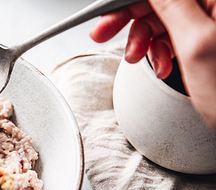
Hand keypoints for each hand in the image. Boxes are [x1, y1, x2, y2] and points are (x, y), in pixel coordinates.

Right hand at [90, 0, 215, 128]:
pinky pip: (174, 36)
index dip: (129, 1)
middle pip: (161, 1)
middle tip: (103, 33)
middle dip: (131, 18)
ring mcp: (214, 24)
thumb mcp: (197, 45)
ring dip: (144, 39)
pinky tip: (160, 65)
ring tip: (137, 59)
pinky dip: (159, 51)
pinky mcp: (209, 42)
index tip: (105, 14)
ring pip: (164, 18)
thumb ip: (171, 5)